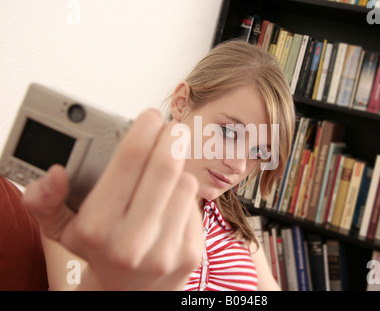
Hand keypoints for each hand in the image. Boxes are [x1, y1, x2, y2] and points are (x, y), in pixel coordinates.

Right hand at [24, 109, 202, 289]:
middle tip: (170, 129)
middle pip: (166, 167)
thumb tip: (54, 174)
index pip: (130, 160)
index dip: (144, 129)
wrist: (127, 295)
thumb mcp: (62, 229)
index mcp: (99, 228)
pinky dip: (185, 198)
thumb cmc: (98, 253)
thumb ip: (46, 200)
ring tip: (164, 175)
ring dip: (178, 171)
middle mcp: (134, 241)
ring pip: (186, 184)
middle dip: (171, 138)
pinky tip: (171, 204)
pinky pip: (196, 206)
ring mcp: (166, 249)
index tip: (149, 116)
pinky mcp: (191, 253)